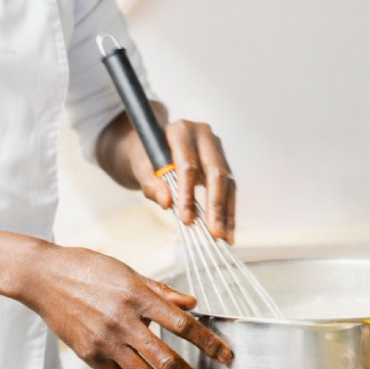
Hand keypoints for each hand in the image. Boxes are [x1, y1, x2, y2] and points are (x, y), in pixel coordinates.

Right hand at [23, 246, 232, 368]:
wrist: (43, 277)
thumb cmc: (85, 267)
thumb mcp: (127, 271)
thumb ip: (161, 290)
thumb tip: (191, 304)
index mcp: (136, 295)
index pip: (182, 324)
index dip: (209, 343)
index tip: (225, 356)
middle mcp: (123, 320)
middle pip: (168, 360)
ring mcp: (105, 340)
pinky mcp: (89, 354)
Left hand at [132, 120, 236, 243]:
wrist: (152, 148)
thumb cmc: (145, 157)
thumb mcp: (140, 168)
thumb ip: (150, 184)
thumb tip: (167, 202)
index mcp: (181, 130)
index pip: (188, 165)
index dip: (189, 193)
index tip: (187, 218)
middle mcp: (204, 135)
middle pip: (215, 172)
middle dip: (216, 206)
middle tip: (214, 232)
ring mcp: (216, 148)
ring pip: (227, 183)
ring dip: (226, 213)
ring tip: (224, 237)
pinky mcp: (223, 164)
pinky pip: (229, 190)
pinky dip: (228, 212)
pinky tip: (228, 232)